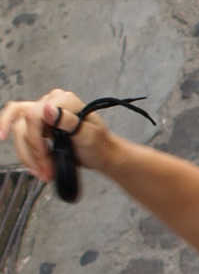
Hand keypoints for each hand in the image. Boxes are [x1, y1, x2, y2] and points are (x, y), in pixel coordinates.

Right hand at [0, 90, 116, 185]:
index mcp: (64, 100)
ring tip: (44, 173)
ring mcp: (43, 113)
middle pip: (24, 124)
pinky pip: (23, 137)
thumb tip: (48, 109)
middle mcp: (51, 102)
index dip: (34, 137)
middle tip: (45, 170)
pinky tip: (36, 167)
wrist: (102, 155)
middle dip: (33, 151)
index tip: (41, 155)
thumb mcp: (89, 134)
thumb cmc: (100, 144)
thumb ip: (68, 121)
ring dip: (29, 156)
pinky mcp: (39, 125)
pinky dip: (27, 154)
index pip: (35, 114)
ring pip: (20, 132)